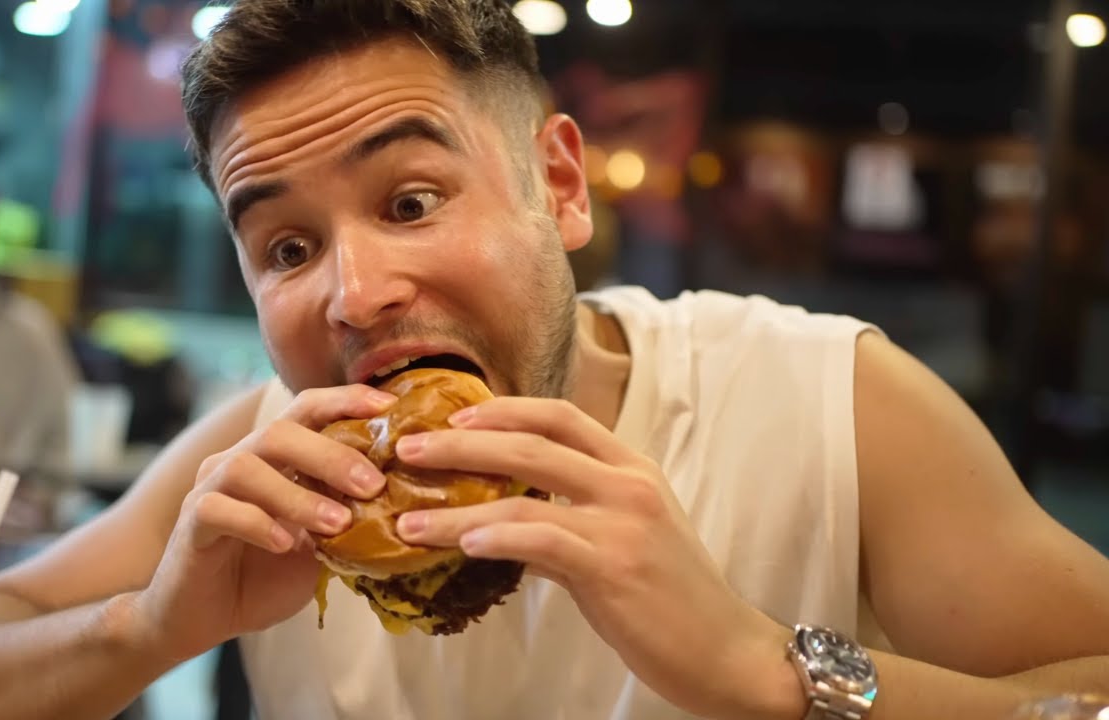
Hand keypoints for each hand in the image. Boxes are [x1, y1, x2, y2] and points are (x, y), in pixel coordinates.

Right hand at [131, 384, 396, 663]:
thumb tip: (402, 504)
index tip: (389, 407)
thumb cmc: (265, 574)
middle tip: (372, 485)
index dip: (344, 400)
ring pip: (246, 467)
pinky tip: (287, 544)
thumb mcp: (320, 545)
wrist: (206, 617)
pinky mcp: (190, 523)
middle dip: (330, 454)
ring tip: (337, 523)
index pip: (306, 409)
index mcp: (273, 456)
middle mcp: (239, 460)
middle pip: (279, 431)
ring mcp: (209, 488)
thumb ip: (347, 517)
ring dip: (297, 494)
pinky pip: (218, 509)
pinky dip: (257, 523)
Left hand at [391, 397, 790, 717]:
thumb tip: (500, 518)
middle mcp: (629, 482)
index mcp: (631, 467)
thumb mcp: (624, 536)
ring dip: (457, 506)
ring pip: (523, 493)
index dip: (502, 409)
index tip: (454, 416)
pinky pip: (541, 539)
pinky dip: (495, 537)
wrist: (726, 650)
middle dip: (461, 443)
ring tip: (409, 518)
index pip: (560, 415)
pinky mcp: (615, 565)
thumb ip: (568, 515)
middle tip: (409, 451)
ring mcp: (623, 521)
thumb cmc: (671, 596)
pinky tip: (461, 544)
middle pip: (531, 441)